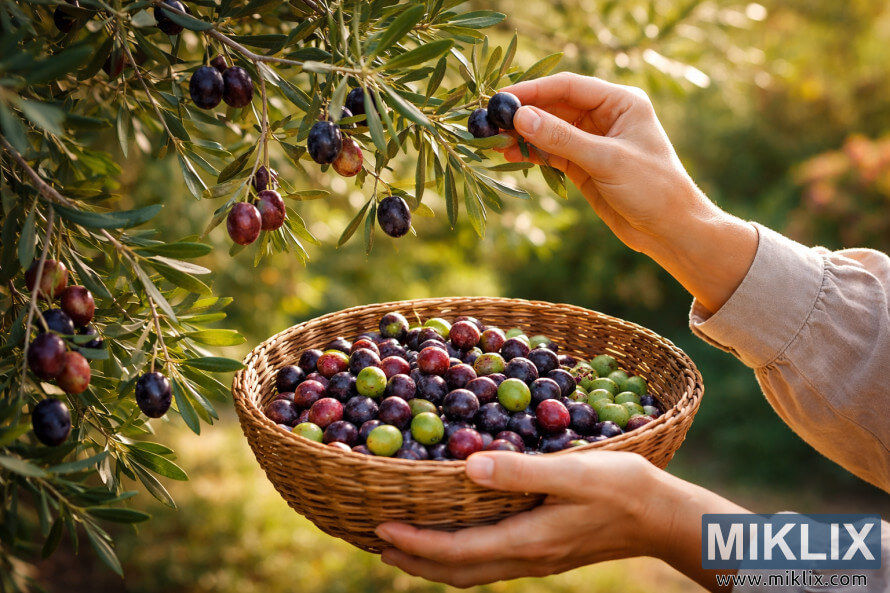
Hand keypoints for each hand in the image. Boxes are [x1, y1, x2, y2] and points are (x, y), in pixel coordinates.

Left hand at [376, 450, 745, 589]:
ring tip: (403, 546)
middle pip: (456, 571)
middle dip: (413, 560)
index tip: (379, 527)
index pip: (456, 551)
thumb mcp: (573, 473)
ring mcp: (536, 559)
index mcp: (526, 540)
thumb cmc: (622, 488)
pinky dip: (460, 556)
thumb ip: (520, 472)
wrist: (664, 518)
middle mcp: (525, 557)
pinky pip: (489, 562)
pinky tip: (457, 539)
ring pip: (471, 571)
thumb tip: (468, 468)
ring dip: (433, 561)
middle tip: (376, 542)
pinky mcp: (545, 552)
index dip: (414, 542)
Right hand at [497, 73, 757, 313]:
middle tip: (490, 120)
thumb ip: (562, 138)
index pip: (569, 87)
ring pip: (549, 130)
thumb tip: (521, 118)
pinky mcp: (584, 165)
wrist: (669, 230)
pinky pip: (551, 152)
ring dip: (523, 134)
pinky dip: (531, 154)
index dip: (534, 91)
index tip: (502, 99)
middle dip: (524, 113)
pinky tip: (508, 155)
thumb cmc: (652, 188)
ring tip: (492, 140)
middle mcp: (605, 116)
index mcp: (620, 102)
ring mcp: (593, 141)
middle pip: (555, 106)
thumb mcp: (606, 160)